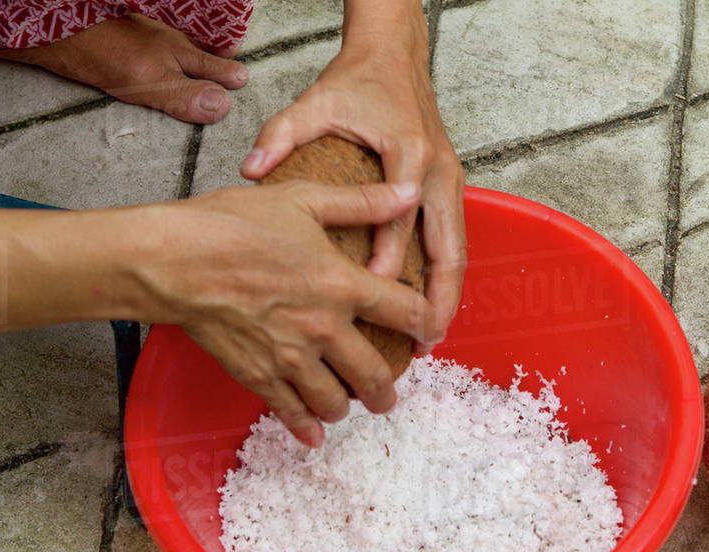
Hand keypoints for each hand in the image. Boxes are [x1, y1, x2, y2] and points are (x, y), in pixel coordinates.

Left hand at [0, 14, 248, 124]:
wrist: (52, 28)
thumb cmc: (101, 56)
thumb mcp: (148, 83)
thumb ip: (184, 96)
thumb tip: (223, 106)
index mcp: (176, 53)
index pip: (212, 66)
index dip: (227, 75)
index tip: (242, 81)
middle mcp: (164, 40)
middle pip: (196, 52)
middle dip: (214, 63)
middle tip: (232, 72)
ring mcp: (141, 33)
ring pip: (174, 43)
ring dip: (189, 53)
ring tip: (202, 61)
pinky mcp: (119, 32)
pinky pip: (150, 40)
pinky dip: (161, 47)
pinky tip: (154, 53)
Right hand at [141, 181, 436, 445]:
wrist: (172, 260)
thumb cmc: (231, 224)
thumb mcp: (303, 199)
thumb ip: (362, 201)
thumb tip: (409, 191)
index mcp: (341, 284)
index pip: (405, 312)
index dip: (425, 325)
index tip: (428, 333)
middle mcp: (323, 327)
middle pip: (375, 373)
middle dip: (387, 389)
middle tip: (388, 394)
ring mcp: (291, 356)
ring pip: (335, 400)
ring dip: (348, 407)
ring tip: (349, 405)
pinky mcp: (259, 375)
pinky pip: (291, 413)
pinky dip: (305, 428)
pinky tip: (313, 434)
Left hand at [238, 2, 465, 354]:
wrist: (394, 58)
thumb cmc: (358, 83)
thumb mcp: (315, 103)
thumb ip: (281, 134)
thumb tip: (251, 169)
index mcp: (407, 153)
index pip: (400, 215)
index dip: (389, 256)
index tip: (373, 292)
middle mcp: (436, 172)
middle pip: (448, 246)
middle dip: (439, 296)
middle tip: (424, 337)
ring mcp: (449, 181)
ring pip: (458, 249)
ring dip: (449, 294)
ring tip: (432, 335)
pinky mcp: (449, 188)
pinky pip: (453, 241)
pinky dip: (445, 276)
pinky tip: (430, 306)